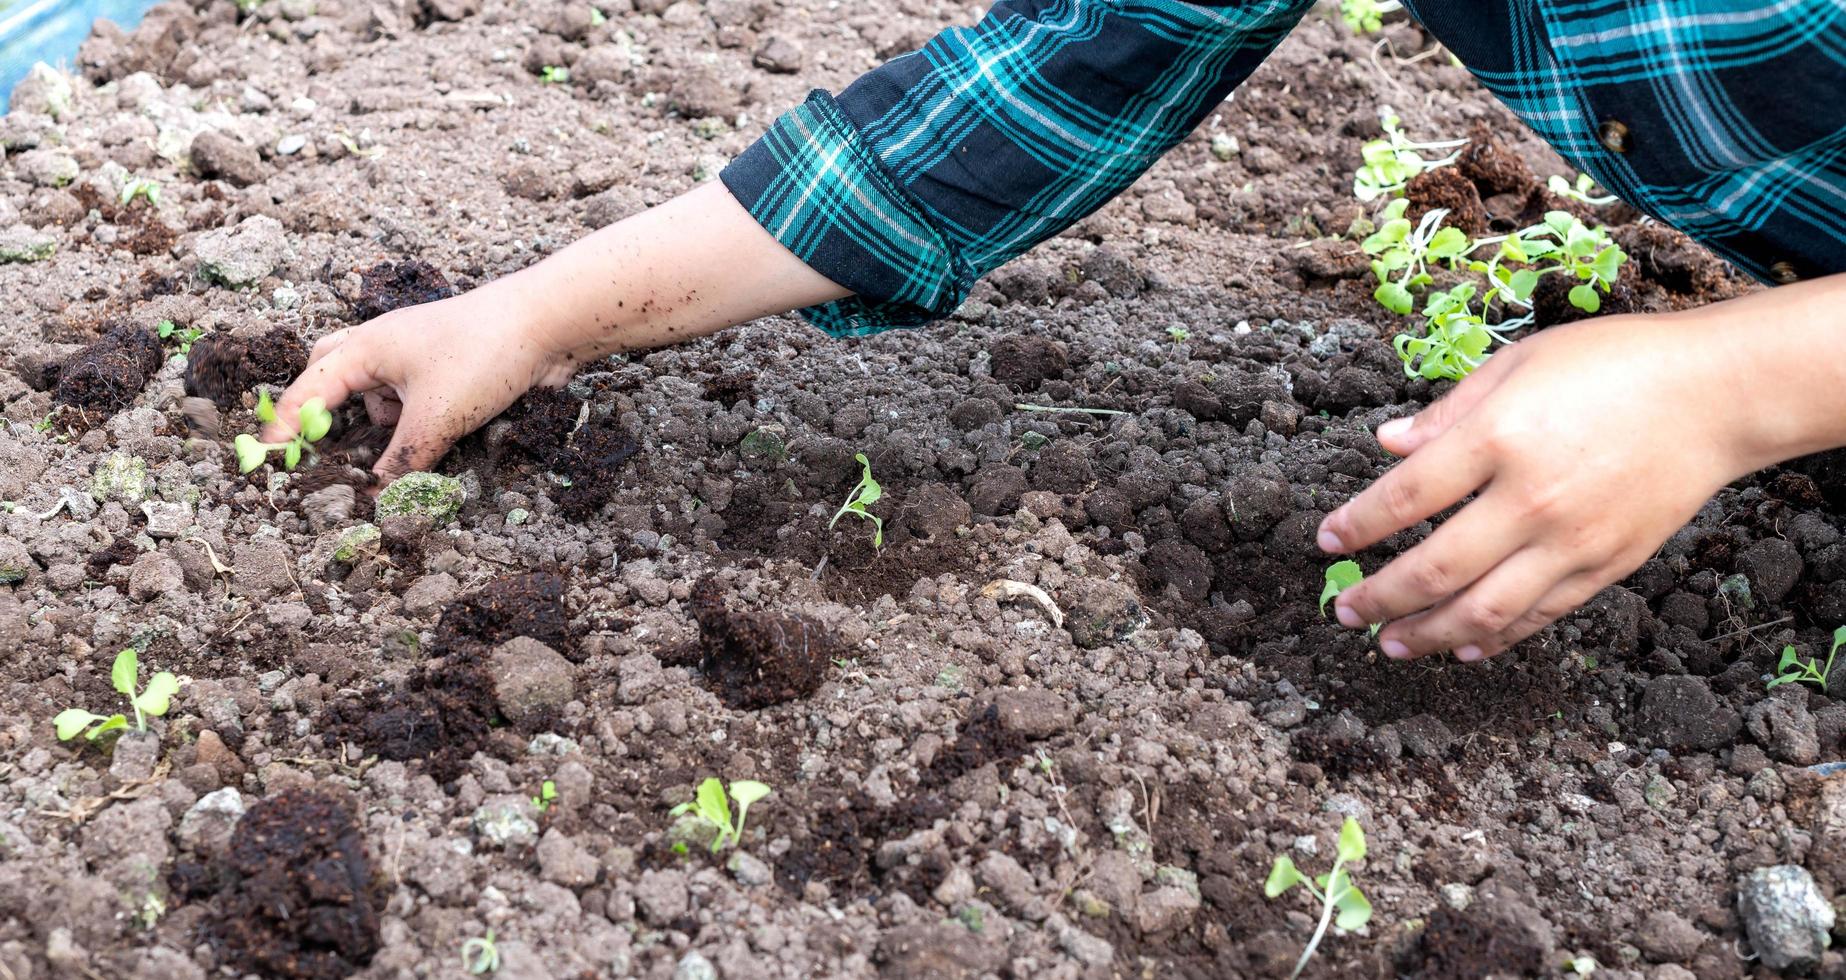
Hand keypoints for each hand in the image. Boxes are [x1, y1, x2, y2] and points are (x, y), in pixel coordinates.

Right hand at [261, 281, 573, 484]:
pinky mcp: (447, 370)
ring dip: (377, 424)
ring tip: (388, 457)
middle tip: (317, 452)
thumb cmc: (483, 356)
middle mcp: (383, 347)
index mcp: (364, 348)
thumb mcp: (435, 419)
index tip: (265, 462)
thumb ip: (401, 463)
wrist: (548, 324)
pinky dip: (410, 423)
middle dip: (321, 415)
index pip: (306, 391)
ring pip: (377, 393)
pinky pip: (411, 399)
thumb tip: (378, 501)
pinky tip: (428, 444)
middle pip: (330, 377)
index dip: (284, 429)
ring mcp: (416, 356)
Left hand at [1316, 312, 1764, 661]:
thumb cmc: (1612, 364)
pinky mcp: (1607, 565)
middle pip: (1434, 568)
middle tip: (1345, 613)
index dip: (1357, 526)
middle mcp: (1530, 498)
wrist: (1716, 395)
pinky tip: (1464, 647)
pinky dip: (1496, 638)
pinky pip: (1539, 615)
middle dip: (1379, 597)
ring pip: (1483, 609)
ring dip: (1427, 635)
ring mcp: (1571, 540)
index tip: (1326, 542)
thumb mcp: (1518, 365)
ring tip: (1390, 646)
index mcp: (1499, 437)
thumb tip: (1386, 444)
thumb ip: (1447, 412)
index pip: (1405, 497)